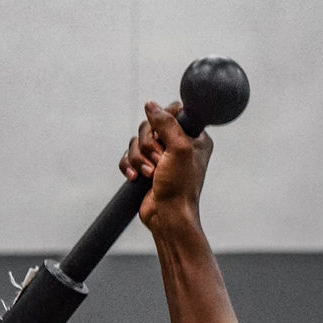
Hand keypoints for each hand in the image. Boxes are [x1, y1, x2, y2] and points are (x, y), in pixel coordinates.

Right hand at [119, 101, 212, 229]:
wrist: (168, 216)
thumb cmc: (180, 187)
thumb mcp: (179, 148)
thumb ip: (166, 123)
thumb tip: (150, 105)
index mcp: (194, 138)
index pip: (174, 112)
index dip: (164, 122)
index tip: (165, 138)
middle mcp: (178, 145)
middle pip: (150, 126)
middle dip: (149, 145)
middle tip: (159, 162)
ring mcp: (161, 157)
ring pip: (137, 141)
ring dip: (139, 159)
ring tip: (150, 174)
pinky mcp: (145, 168)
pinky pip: (128, 156)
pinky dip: (129, 166)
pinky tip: (134, 178)